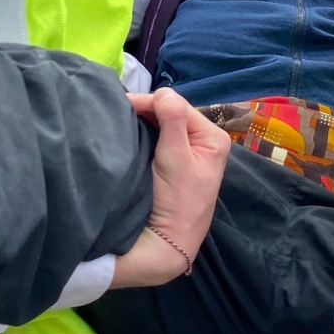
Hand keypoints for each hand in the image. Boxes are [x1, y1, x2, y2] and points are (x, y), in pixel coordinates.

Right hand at [110, 88, 230, 288]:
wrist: (167, 241)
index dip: (151, 103)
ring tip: (122, 118)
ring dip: (145, 120)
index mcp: (214, 137)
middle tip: (119, 110)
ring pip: (165, 125)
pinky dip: (146, 132)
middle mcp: (205, 141)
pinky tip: (131, 131)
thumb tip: (164, 92)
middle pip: (172, 114)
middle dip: (147, 110)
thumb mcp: (175, 157)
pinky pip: (160, 137)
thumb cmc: (175, 199)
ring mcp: (190, 152)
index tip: (123, 105)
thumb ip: (173, 120)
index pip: (179, 106)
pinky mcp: (175, 163)